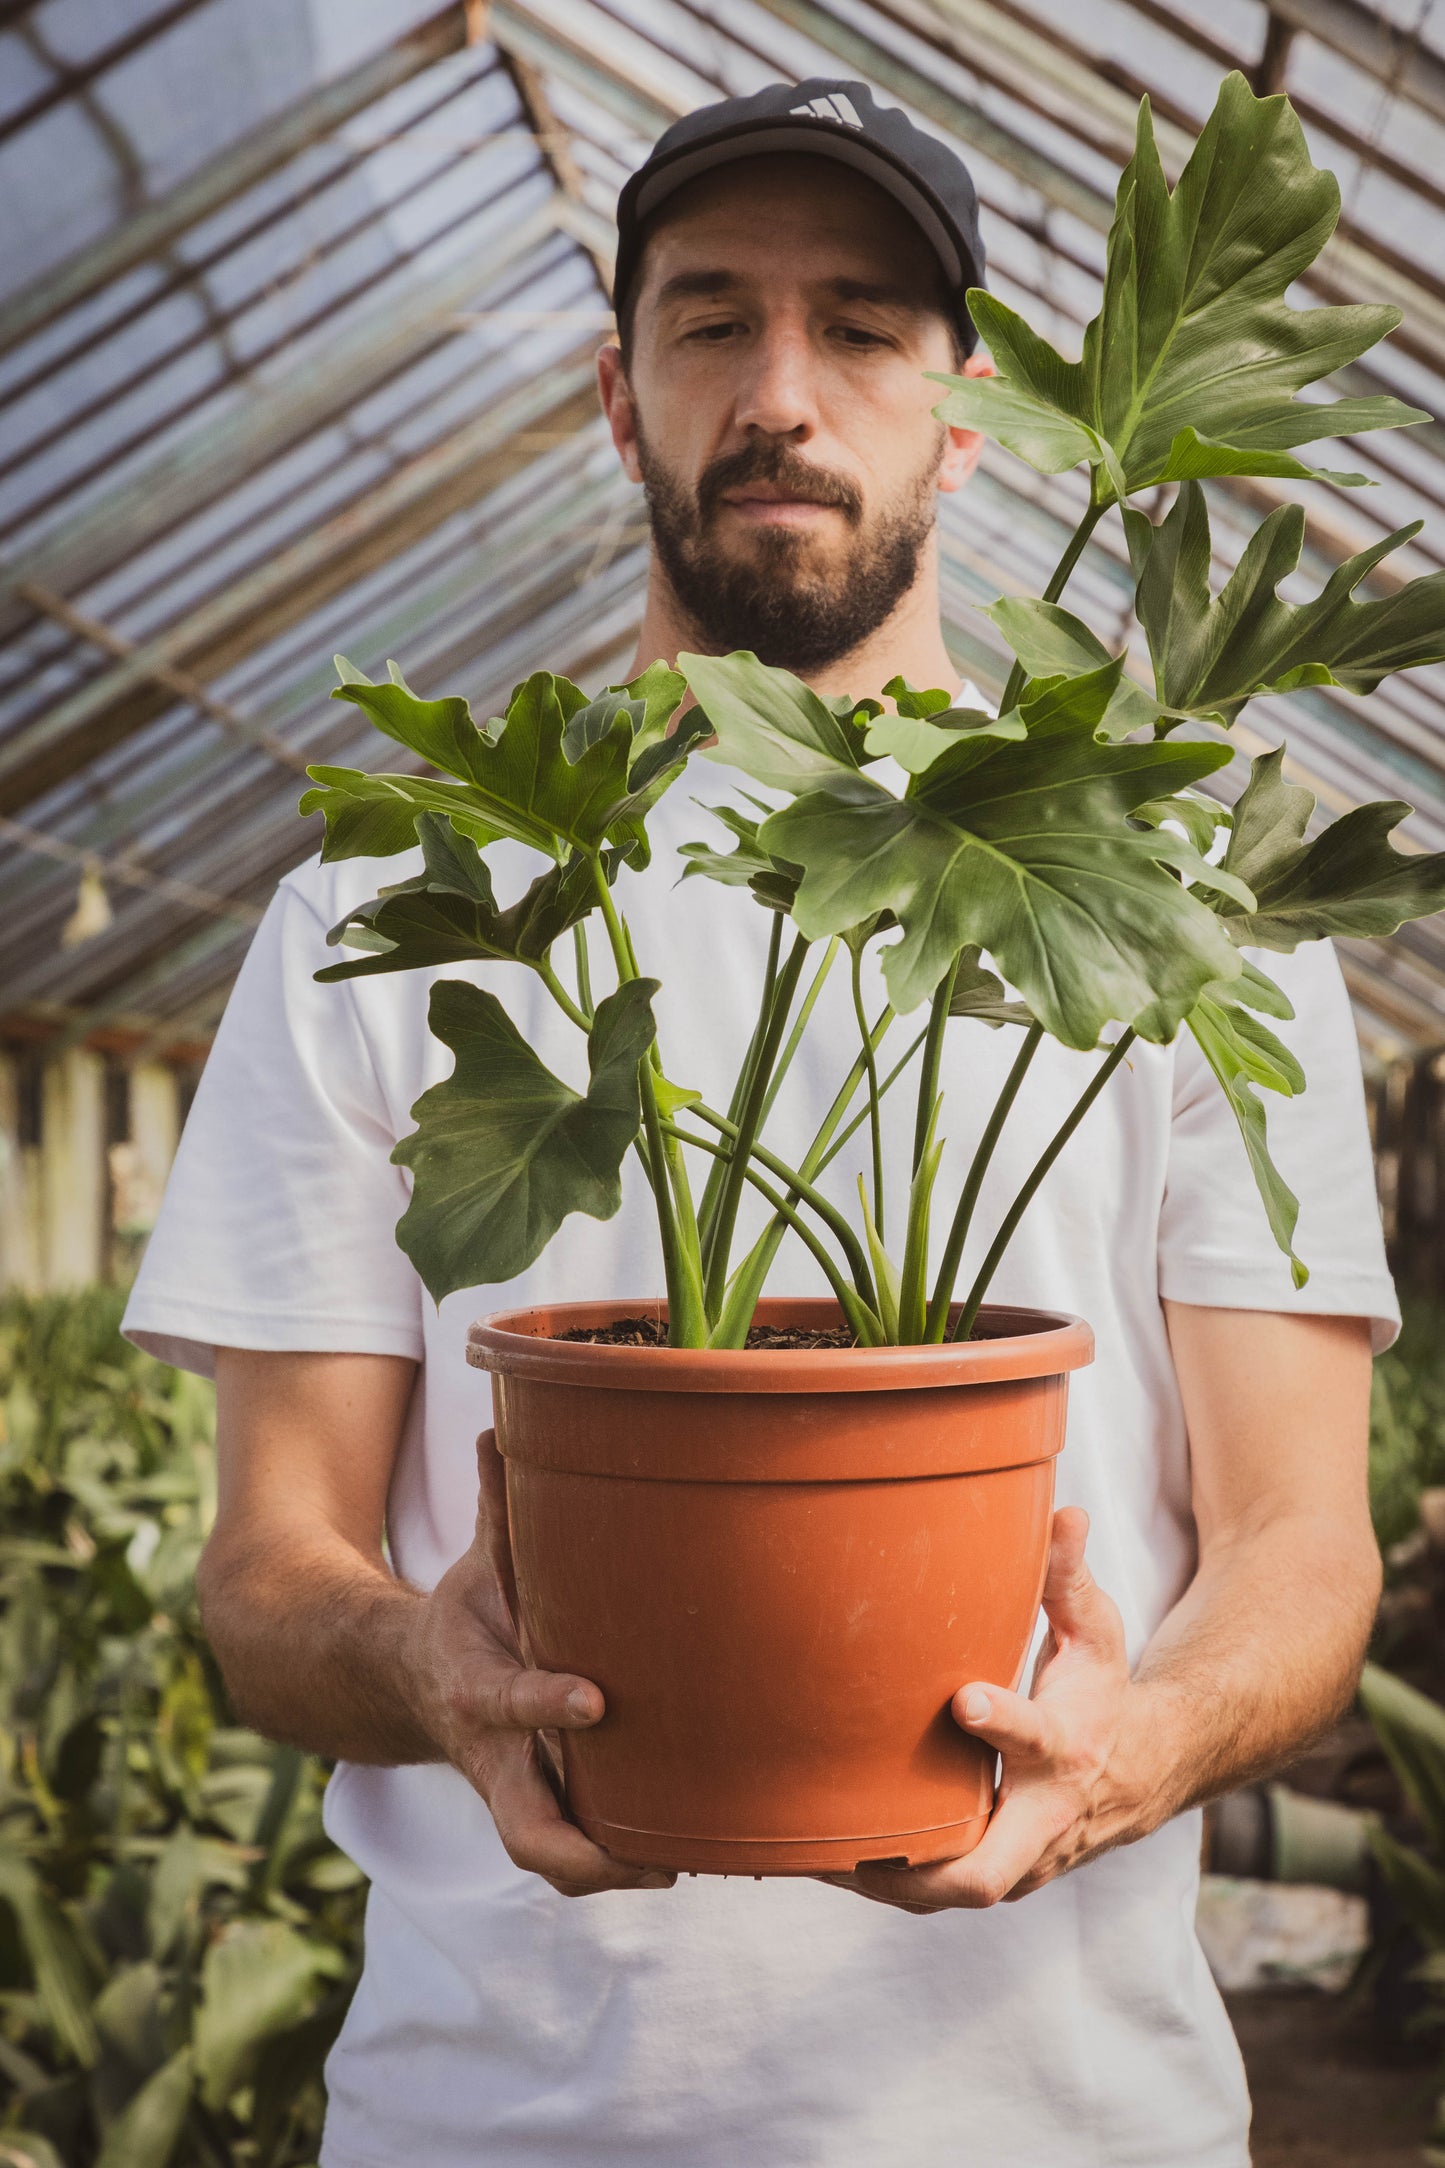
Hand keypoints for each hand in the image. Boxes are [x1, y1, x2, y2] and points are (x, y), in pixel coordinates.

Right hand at [407, 1429, 675, 1897]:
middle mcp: (494, 1753)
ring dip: (612, 1867)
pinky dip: (620, 1860)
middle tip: (653, 1853)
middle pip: (524, 1828)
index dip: (545, 1703)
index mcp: (474, 1688)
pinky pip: (573, 1854)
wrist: (412, 1684)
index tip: (594, 1699)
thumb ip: (497, 1509)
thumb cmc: (468, 1614)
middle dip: (581, 1848)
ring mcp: (515, 1791)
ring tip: (684, 1859)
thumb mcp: (477, 1565)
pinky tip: (689, 1852)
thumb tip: (499, 1425)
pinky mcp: (539, 1809)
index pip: (508, 1701)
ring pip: (550, 1857)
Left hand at [820, 1508, 1133, 1912]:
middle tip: (856, 1838)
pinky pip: (936, 1890)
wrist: (1140, 1772)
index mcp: (1064, 1748)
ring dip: (884, 1878)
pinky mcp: (994, 1871)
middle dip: (921, 1864)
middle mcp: (1041, 1817)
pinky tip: (825, 1858)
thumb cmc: (1101, 1690)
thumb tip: (1065, 1512)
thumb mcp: (1097, 1632)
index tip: (961, 1699)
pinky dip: (886, 1880)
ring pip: (947, 1892)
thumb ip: (1069, 1579)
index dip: (1000, 1721)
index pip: (1034, 1740)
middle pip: (985, 1872)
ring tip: (813, 1850)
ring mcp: (1018, 1858)